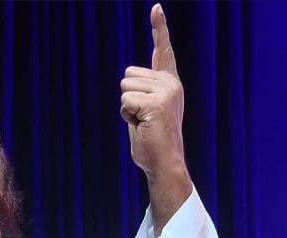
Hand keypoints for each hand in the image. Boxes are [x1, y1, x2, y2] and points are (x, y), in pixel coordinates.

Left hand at [120, 3, 185, 177]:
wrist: (164, 162)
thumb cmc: (151, 139)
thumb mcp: (147, 109)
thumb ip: (142, 91)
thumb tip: (129, 80)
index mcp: (170, 83)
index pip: (163, 50)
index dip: (159, 28)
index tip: (155, 7)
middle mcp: (171, 83)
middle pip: (128, 74)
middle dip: (128, 97)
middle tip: (143, 117)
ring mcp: (166, 92)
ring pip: (125, 87)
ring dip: (126, 107)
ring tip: (143, 122)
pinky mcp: (156, 103)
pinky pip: (125, 100)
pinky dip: (127, 115)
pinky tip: (142, 125)